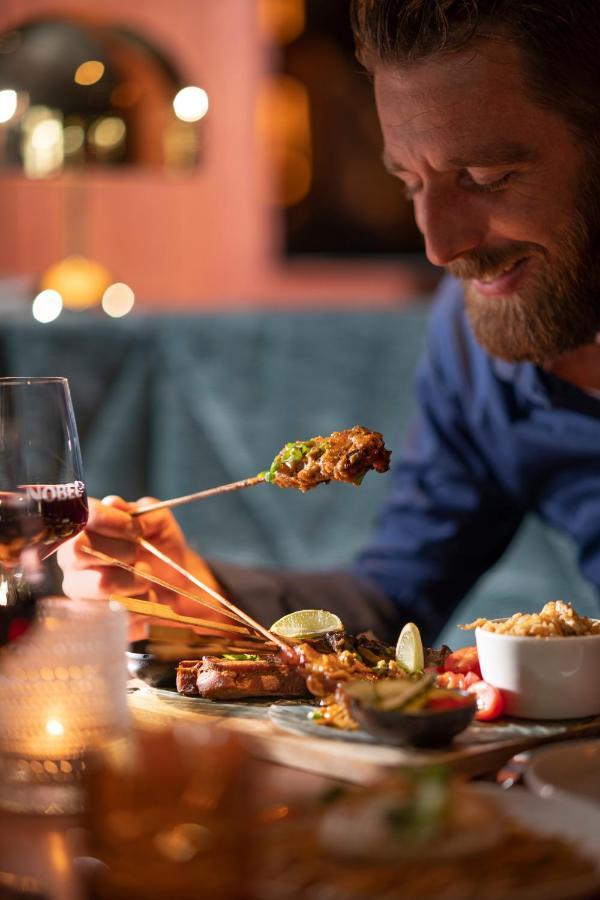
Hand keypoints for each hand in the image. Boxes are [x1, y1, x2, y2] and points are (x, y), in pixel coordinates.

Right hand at [58, 495, 226, 637]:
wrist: (178, 584)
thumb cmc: (160, 546)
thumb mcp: (159, 521)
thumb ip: (140, 511)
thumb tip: (115, 505)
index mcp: (85, 528)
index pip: (81, 517)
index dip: (109, 520)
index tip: (134, 529)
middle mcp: (72, 558)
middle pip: (79, 550)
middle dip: (120, 551)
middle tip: (139, 555)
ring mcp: (79, 590)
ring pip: (101, 584)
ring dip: (135, 579)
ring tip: (148, 577)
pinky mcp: (94, 618)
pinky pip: (117, 612)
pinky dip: (143, 602)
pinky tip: (148, 597)